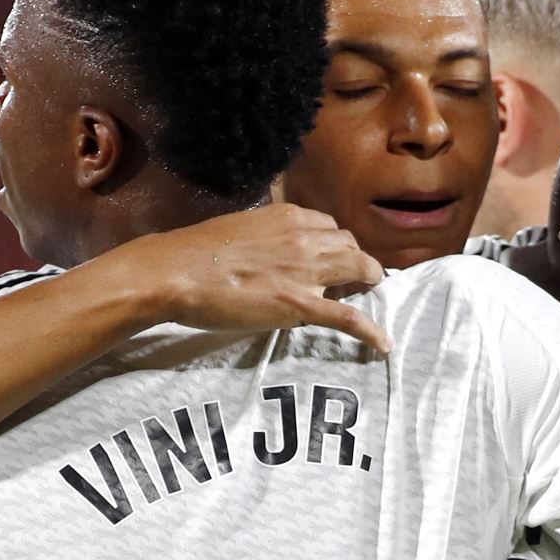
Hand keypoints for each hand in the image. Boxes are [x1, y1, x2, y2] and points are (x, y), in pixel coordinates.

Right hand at [115, 204, 391, 351]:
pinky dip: (370, 331)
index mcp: (289, 216)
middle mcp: (304, 238)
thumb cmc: (195, 252)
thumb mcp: (239, 228)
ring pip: (358, 270)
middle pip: (350, 245)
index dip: (336, 244)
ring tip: (371, 293)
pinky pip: (347, 317)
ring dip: (368, 281)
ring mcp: (305, 271)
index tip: (334, 256)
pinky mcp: (299, 304)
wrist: (175, 272)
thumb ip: (266, 235)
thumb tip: (273, 249)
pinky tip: (383, 343)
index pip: (330, 227)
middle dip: (356, 260)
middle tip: (356, 277)